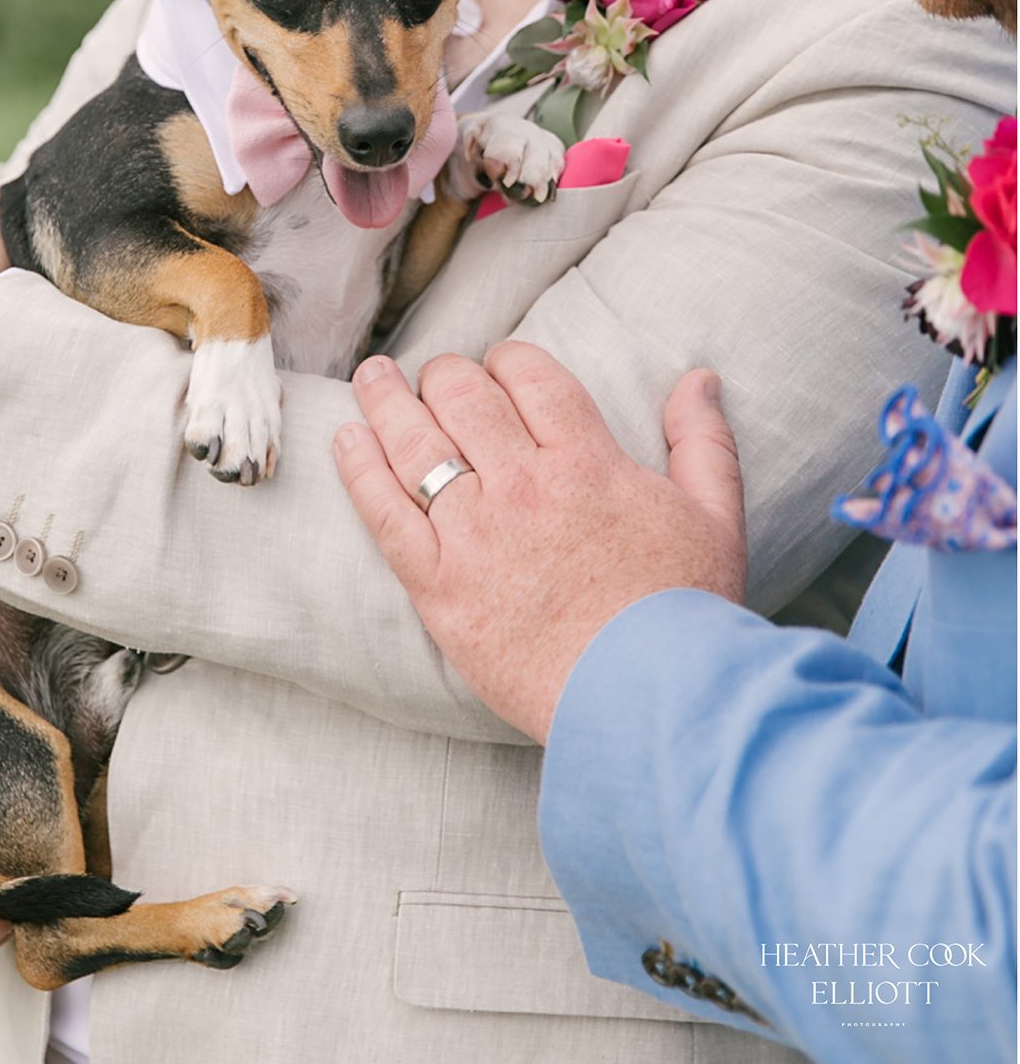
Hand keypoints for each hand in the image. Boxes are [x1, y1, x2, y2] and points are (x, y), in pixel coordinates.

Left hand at [333, 342, 745, 741]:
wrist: (648, 703)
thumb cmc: (686, 615)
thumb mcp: (716, 517)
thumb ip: (703, 441)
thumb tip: (699, 377)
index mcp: (587, 460)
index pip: (529, 376)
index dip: (506, 361)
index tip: (496, 367)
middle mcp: (523, 484)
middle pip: (464, 398)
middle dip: (444, 375)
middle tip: (433, 374)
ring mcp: (474, 532)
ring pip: (416, 442)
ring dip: (387, 400)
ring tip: (372, 378)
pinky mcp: (438, 585)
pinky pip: (384, 511)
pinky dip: (360, 469)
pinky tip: (347, 442)